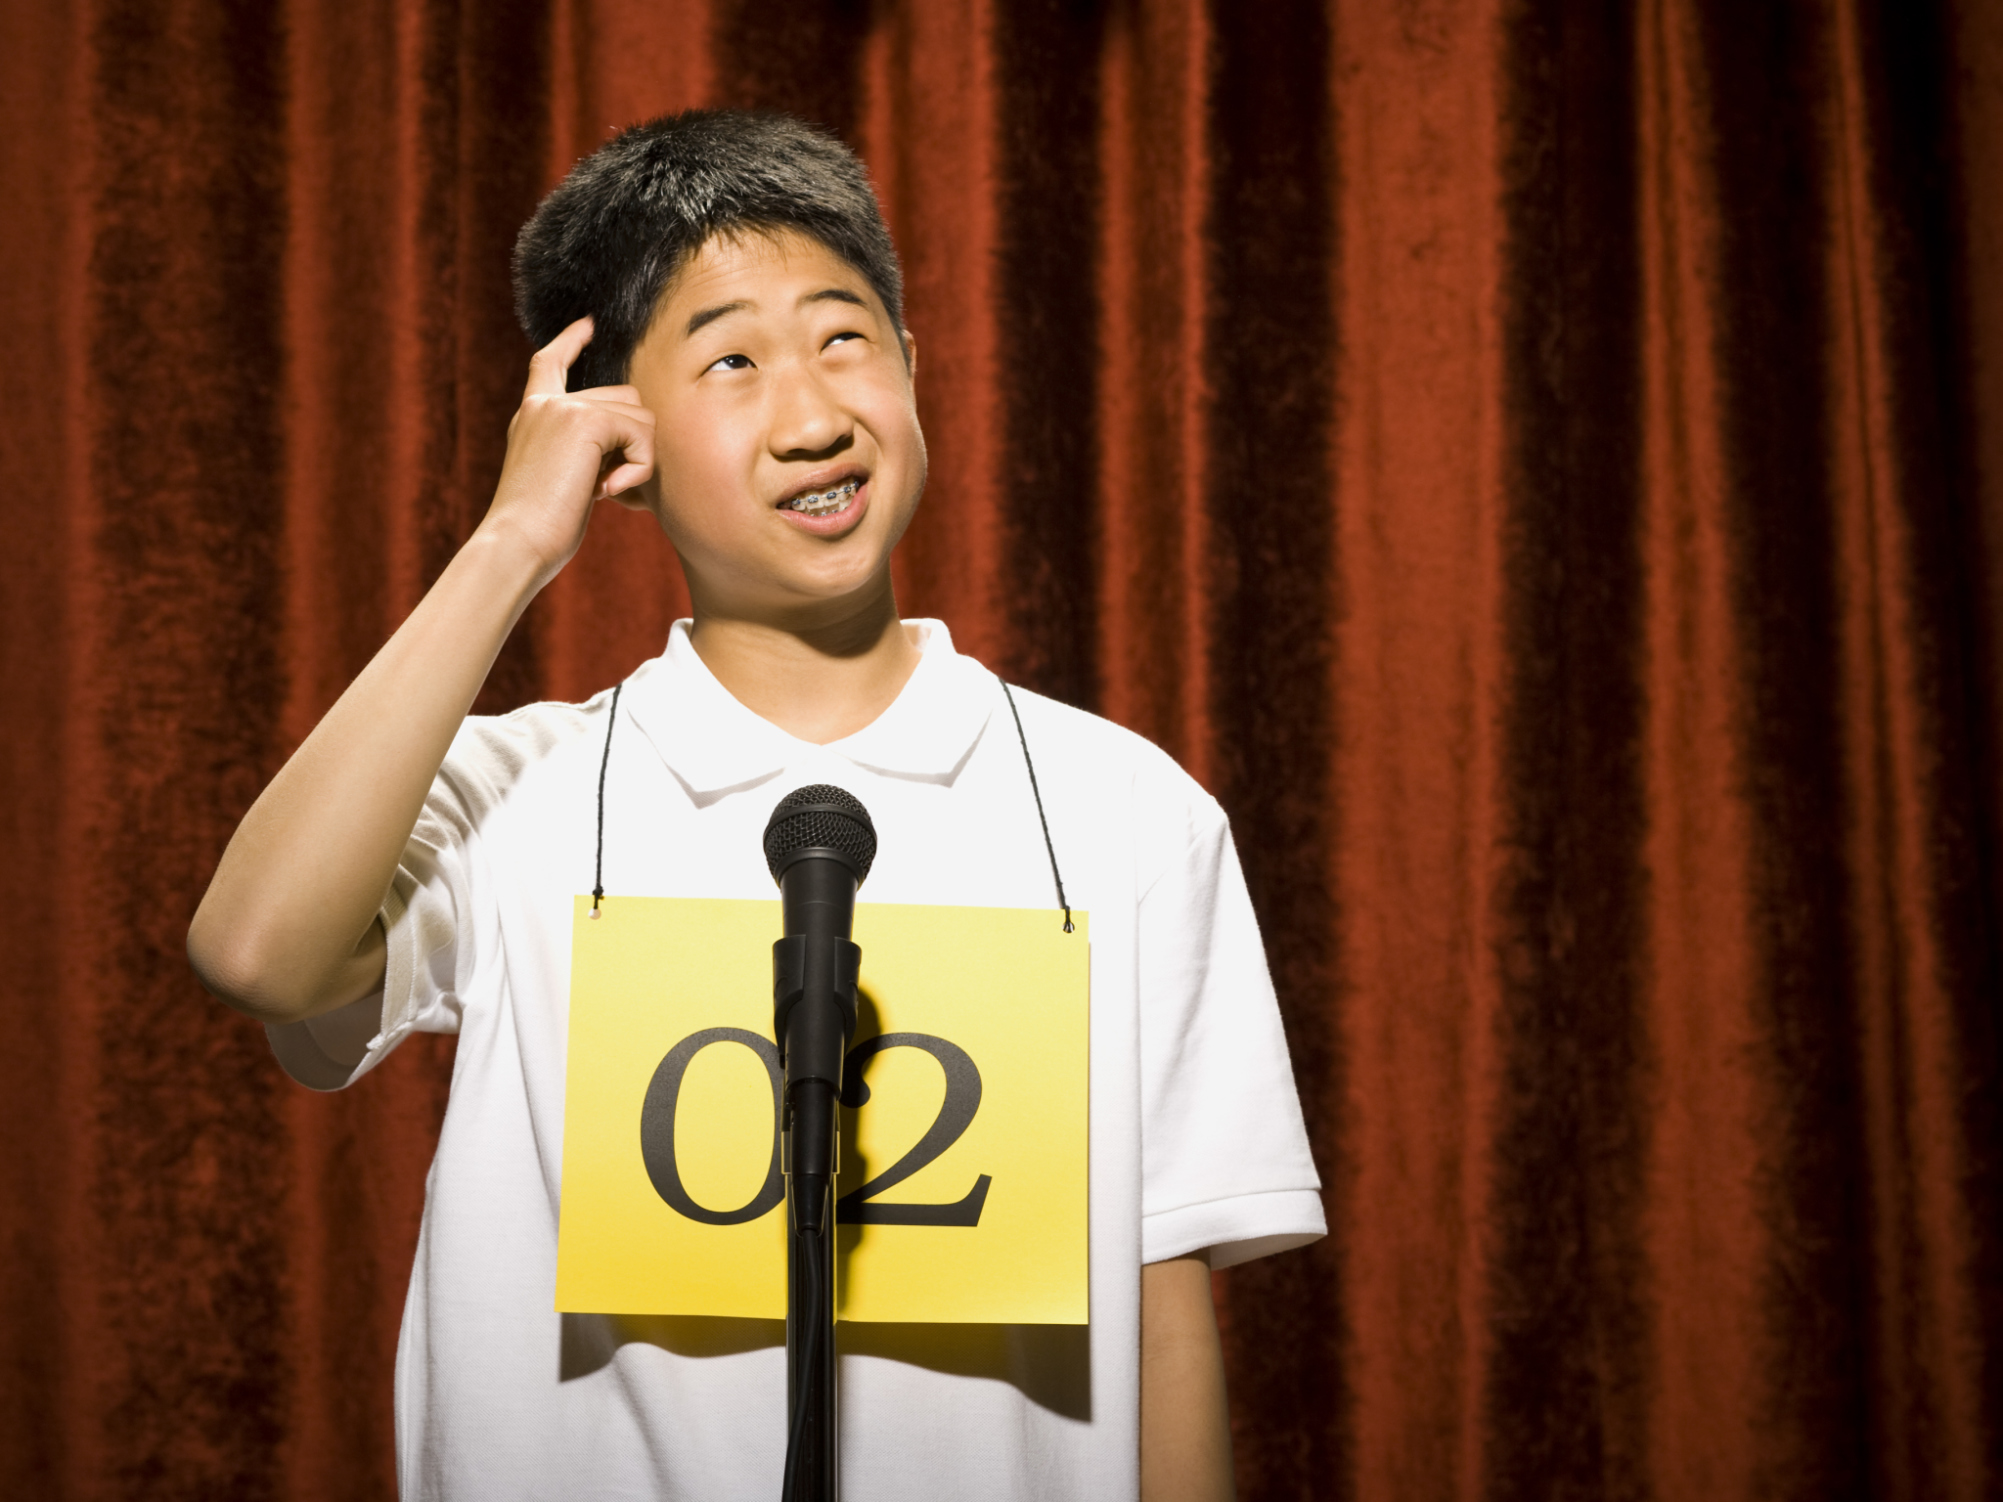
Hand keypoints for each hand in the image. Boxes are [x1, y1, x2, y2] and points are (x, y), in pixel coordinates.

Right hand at [480, 315, 656, 585]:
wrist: (516, 542)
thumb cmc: (540, 531)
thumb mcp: (560, 481)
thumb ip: (584, 453)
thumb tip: (629, 442)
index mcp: (532, 416)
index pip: (550, 364)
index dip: (571, 342)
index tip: (588, 324)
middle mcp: (546, 404)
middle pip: (624, 397)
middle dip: (633, 442)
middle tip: (609, 487)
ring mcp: (564, 408)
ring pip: (639, 414)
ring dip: (638, 458)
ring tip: (606, 492)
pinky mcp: (585, 420)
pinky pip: (642, 432)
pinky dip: (640, 466)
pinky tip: (610, 492)